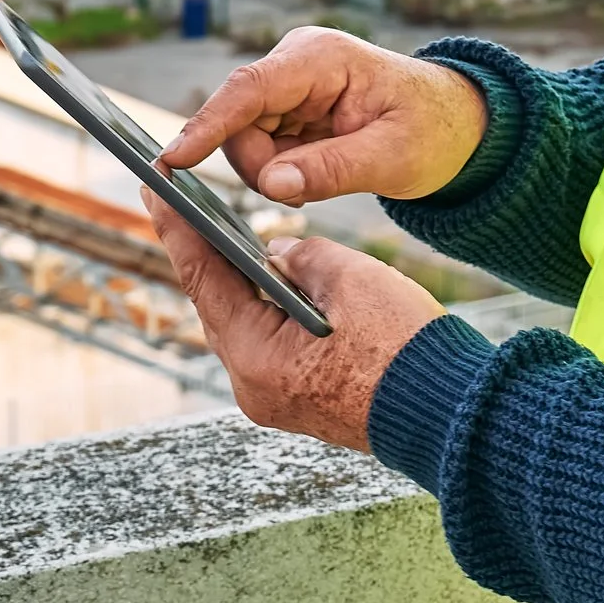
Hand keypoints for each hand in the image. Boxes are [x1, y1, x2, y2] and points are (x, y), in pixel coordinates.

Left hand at [144, 189, 443, 451]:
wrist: (451, 414)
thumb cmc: (404, 347)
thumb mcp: (350, 279)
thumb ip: (302, 255)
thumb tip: (277, 253)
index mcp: (256, 358)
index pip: (203, 279)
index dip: (177, 228)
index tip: (152, 188)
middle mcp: (253, 387)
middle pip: (216, 304)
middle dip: (202, 251)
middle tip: (180, 201)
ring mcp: (275, 399)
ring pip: (243, 324)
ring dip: (235, 279)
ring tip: (217, 229)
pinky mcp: (299, 401)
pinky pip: (267, 343)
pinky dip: (263, 306)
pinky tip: (264, 274)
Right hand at [161, 26, 487, 205]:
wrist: (452, 123)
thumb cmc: (431, 130)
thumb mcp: (394, 157)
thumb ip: (332, 170)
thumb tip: (271, 187)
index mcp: (321, 58)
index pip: (248, 89)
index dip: (207, 125)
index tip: (172, 161)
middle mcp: (294, 64)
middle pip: (238, 123)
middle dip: (262, 166)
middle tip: (310, 188)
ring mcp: (286, 86)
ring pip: (244, 141)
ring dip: (273, 171)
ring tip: (326, 174)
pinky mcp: (285, 109)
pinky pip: (259, 148)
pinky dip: (280, 170)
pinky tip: (315, 171)